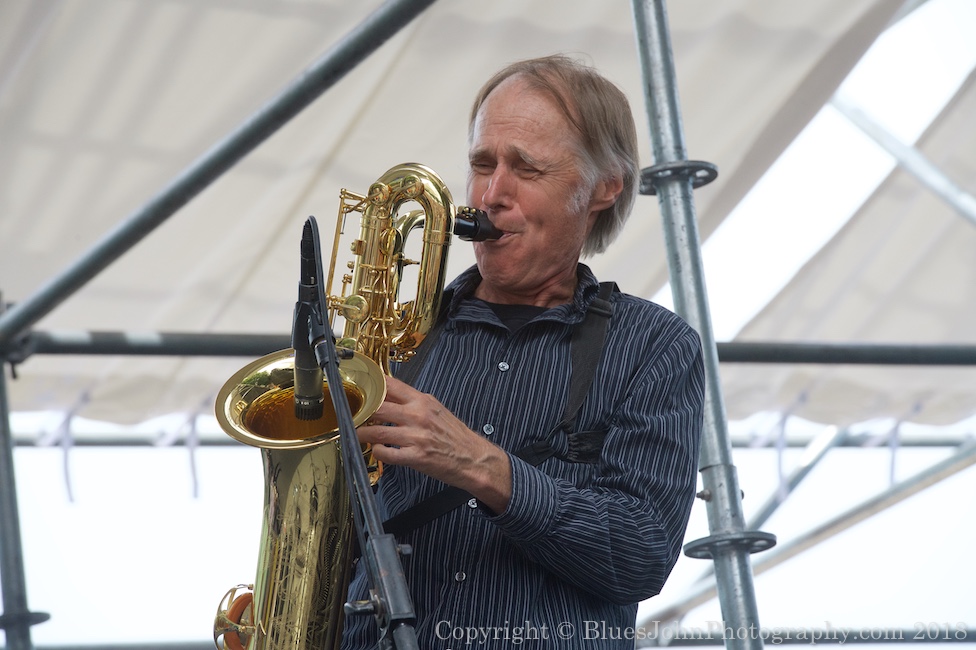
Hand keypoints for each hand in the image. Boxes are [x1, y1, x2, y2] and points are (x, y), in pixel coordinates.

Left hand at [357, 376, 512, 513]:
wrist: (474, 458)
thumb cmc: (456, 436)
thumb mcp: (436, 410)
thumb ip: (414, 403)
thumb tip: (390, 397)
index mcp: (423, 401)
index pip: (390, 385)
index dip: (370, 385)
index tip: (358, 388)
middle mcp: (418, 415)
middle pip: (378, 406)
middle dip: (361, 411)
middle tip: (352, 414)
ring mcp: (416, 436)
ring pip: (376, 431)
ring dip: (362, 434)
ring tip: (357, 435)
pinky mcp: (416, 456)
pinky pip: (386, 453)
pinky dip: (377, 452)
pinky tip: (378, 451)